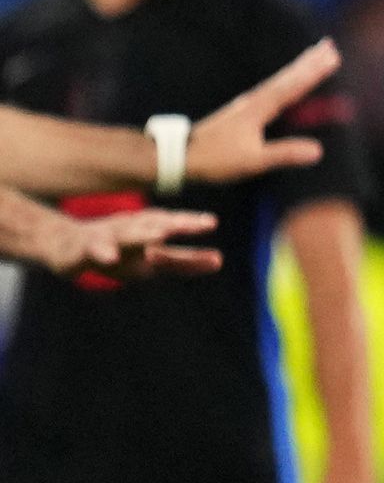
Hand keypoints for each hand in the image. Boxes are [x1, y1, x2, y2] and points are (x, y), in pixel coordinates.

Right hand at [43, 205, 220, 281]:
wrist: (64, 245)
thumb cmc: (117, 251)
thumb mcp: (150, 258)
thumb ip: (183, 260)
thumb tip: (220, 261)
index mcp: (147, 230)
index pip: (171, 225)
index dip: (190, 223)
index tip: (212, 222)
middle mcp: (129, 229)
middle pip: (153, 225)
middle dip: (174, 223)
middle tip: (196, 223)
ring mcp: (105, 238)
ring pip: (125, 235)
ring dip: (143, 234)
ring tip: (162, 234)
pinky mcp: (82, 250)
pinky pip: (91, 251)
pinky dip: (101, 251)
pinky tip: (110, 257)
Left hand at [186, 40, 340, 185]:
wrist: (180, 156)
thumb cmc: (215, 159)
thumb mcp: (253, 161)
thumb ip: (284, 154)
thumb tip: (318, 150)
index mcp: (258, 109)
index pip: (292, 88)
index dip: (313, 73)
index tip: (333, 58)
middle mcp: (253, 101)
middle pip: (286, 77)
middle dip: (309, 62)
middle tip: (329, 45)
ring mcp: (247, 105)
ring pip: (279, 81)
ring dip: (298, 67)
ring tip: (314, 54)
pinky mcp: (243, 111)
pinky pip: (272, 89)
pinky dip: (285, 80)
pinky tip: (286, 82)